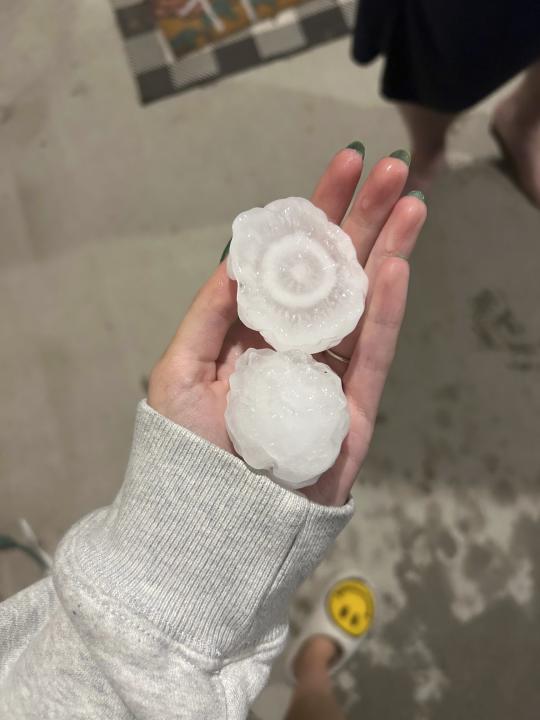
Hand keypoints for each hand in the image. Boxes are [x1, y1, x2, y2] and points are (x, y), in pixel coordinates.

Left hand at [148, 147, 426, 505]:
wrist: (210, 525)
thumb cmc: (185, 451)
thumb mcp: (179, 372)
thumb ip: (209, 316)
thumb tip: (237, 261)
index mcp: (256, 331)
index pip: (292, 263)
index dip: (316, 215)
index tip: (339, 166)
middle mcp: (296, 346)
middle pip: (335, 273)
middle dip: (362, 220)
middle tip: (389, 168)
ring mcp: (328, 377)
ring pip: (362, 306)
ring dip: (388, 253)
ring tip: (410, 203)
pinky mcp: (353, 412)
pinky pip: (370, 356)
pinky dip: (383, 314)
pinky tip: (396, 268)